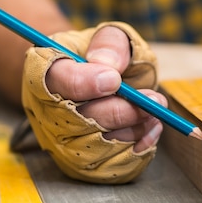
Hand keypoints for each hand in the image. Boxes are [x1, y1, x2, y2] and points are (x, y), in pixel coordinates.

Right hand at [22, 22, 161, 182]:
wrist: (104, 80)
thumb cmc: (106, 57)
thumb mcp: (111, 37)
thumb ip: (111, 44)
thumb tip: (108, 66)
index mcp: (45, 71)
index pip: (54, 80)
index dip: (82, 83)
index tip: (114, 80)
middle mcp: (47, 110)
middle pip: (77, 120)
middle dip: (120, 112)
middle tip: (153, 101)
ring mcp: (62, 140)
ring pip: (96, 147)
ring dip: (133, 130)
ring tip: (155, 113)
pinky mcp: (82, 161)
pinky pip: (109, 165)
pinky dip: (137, 149)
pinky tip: (151, 130)